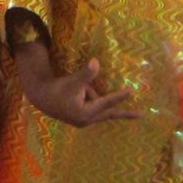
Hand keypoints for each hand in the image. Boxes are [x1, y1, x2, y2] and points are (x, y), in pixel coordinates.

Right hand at [22, 58, 138, 127]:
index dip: (120, 96)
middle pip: (109, 112)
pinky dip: (96, 101)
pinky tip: (83, 94)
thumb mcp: (72, 81)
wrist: (41, 97)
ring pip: (98, 105)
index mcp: (86, 113)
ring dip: (95, 96)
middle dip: (125, 113)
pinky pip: (94, 107)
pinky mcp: (81, 117)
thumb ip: (86, 74)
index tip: (132, 91)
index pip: (107, 102)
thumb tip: (96, 62)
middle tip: (141, 114)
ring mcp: (84, 120)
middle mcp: (87, 120)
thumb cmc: (57, 89)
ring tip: (76, 89)